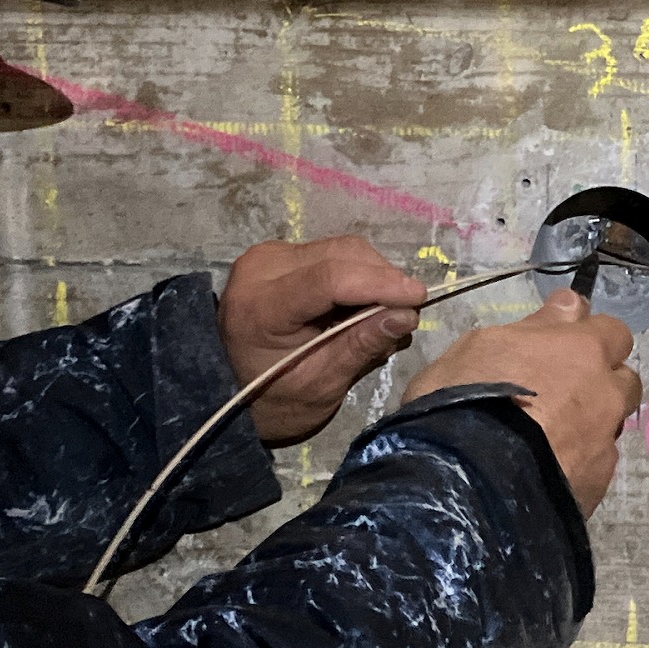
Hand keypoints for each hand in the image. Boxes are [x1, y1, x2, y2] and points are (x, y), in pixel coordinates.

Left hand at [218, 236, 427, 445]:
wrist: (229, 390)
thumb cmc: (274, 399)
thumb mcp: (321, 385)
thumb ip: (362, 346)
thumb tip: (407, 315)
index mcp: (261, 307)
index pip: (330, 278)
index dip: (380, 283)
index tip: (419, 298)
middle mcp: (261, 268)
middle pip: (343, 254)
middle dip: (383, 281)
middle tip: (405, 316)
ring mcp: (269, 255)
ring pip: (344, 249)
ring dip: (374, 278)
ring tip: (381, 316)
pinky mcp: (280, 254)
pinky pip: (334, 253)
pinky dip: (358, 276)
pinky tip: (360, 306)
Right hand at [402, 289, 641, 517]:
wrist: (467, 483)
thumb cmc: (464, 400)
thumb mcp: (483, 345)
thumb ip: (537, 326)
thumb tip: (571, 305)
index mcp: (583, 351)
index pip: (612, 331)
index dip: (590, 338)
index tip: (564, 346)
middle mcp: (605, 394)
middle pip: (623, 380)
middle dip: (602, 382)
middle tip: (561, 393)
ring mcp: (604, 442)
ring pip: (612, 424)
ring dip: (594, 423)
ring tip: (552, 437)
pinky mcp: (596, 485)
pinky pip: (597, 464)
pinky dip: (579, 462)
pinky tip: (548, 471)